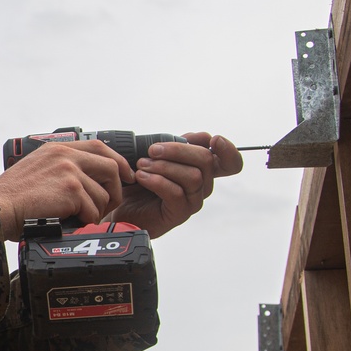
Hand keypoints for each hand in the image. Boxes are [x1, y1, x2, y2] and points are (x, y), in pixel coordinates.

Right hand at [0, 140, 135, 240]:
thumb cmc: (10, 199)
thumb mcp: (35, 171)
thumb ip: (57, 169)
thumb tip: (82, 183)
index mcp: (56, 148)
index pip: (98, 146)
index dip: (118, 161)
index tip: (125, 175)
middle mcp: (65, 155)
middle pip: (110, 167)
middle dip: (116, 189)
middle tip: (109, 206)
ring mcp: (70, 171)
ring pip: (102, 194)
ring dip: (95, 212)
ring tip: (78, 219)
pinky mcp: (71, 189)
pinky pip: (93, 210)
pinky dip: (84, 221)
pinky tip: (70, 223)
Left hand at [108, 133, 242, 237]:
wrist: (119, 204)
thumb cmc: (140, 179)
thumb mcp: (158, 154)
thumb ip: (178, 144)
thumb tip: (200, 137)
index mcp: (202, 169)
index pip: (230, 162)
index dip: (229, 150)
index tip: (213, 140)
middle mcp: (202, 186)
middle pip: (207, 161)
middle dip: (178, 150)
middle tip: (153, 150)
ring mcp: (192, 201)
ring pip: (193, 176)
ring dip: (165, 166)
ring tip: (142, 165)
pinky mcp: (179, 213)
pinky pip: (176, 193)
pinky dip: (156, 181)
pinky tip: (141, 177)